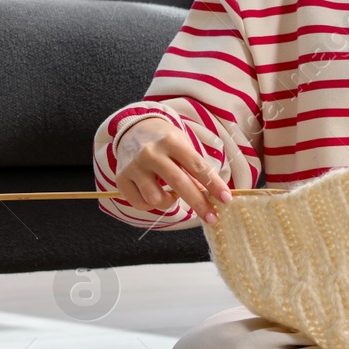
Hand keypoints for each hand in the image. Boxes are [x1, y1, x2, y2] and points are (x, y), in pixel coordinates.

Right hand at [114, 116, 233, 223]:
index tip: (226, 199)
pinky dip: (152, 205)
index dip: (213, 184)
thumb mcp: (184, 147)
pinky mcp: (121, 178)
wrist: (134, 130)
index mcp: (172, 141)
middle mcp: (151, 153)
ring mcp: (134, 166)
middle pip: (179, 183)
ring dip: (170, 203)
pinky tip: (156, 195)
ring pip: (156, 198)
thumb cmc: (167, 142)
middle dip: (199, 203)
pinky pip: (140, 203)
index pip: (197, 166)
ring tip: (173, 196)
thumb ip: (195, 169)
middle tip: (212, 217)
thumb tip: (210, 196)